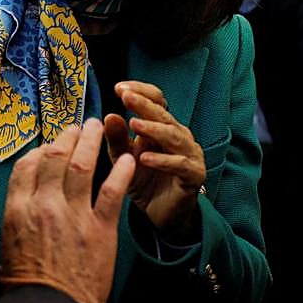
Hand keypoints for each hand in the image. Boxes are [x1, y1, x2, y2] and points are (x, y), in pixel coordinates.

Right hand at [0, 119, 134, 302]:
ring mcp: (73, 214)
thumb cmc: (27, 284)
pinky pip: (112, 192)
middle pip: (55, 157)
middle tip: (77, 127)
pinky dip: (121, 172)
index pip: (27, 164)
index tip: (50, 145)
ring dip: (91, 142)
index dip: (40, 149)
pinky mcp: (99, 228)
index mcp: (19, 209)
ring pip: (82, 166)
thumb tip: (28, 195)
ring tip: (98, 127)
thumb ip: (21, 213)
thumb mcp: (10, 242)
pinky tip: (128, 160)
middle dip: (67, 137)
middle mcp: (44, 205)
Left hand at [104, 81, 205, 240]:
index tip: (119, 88)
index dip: (140, 91)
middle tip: (126, 96)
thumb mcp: (123, 159)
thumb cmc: (144, 181)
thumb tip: (108, 115)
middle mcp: (179, 135)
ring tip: (135, 124)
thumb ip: (117, 138)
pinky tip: (144, 159)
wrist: (161, 214)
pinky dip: (162, 160)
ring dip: (154, 129)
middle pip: (163, 114)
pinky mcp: (194, 174)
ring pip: (174, 136)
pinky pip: (180, 164)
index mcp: (162, 125)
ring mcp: (189, 153)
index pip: (156, 99)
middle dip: (144, 104)